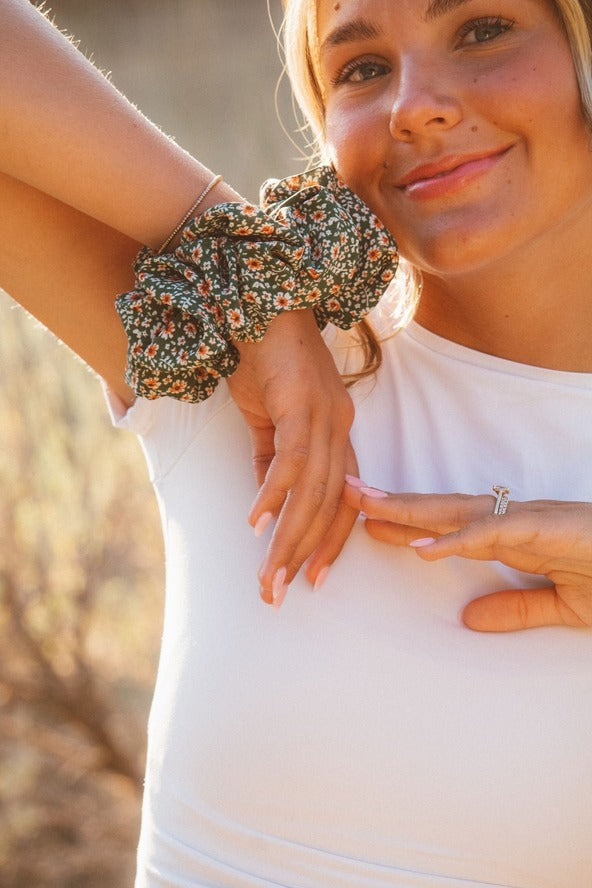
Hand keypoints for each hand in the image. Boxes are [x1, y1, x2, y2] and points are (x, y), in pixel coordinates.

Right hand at [228, 310, 358, 604]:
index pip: (344, 499)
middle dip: (304, 554)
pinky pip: (292, 460)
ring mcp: (325, 414)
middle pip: (330, 505)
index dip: (330, 541)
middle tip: (279, 594)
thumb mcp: (268, 417)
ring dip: (288, 538)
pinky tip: (256, 522)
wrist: (260, 302)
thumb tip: (263, 502)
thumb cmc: (265, 357)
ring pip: (313, 492)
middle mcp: (340, 427)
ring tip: (267, 576)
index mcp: (337, 431)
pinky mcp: (301, 403)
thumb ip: (270, 457)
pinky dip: (274, 494)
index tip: (312, 577)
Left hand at [343, 482, 591, 630]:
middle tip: (345, 494)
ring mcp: (529, 519)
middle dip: (393, 503)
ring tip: (366, 509)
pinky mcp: (548, 529)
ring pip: (458, 512)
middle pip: (441, 509)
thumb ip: (514, 609)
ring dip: (411, 510)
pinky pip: (495, 532)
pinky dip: (458, 540)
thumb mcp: (559, 605)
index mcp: (513, 535)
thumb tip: (468, 621)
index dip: (407, 523)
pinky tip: (423, 548)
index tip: (366, 523)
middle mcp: (514, 519)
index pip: (448, 524)